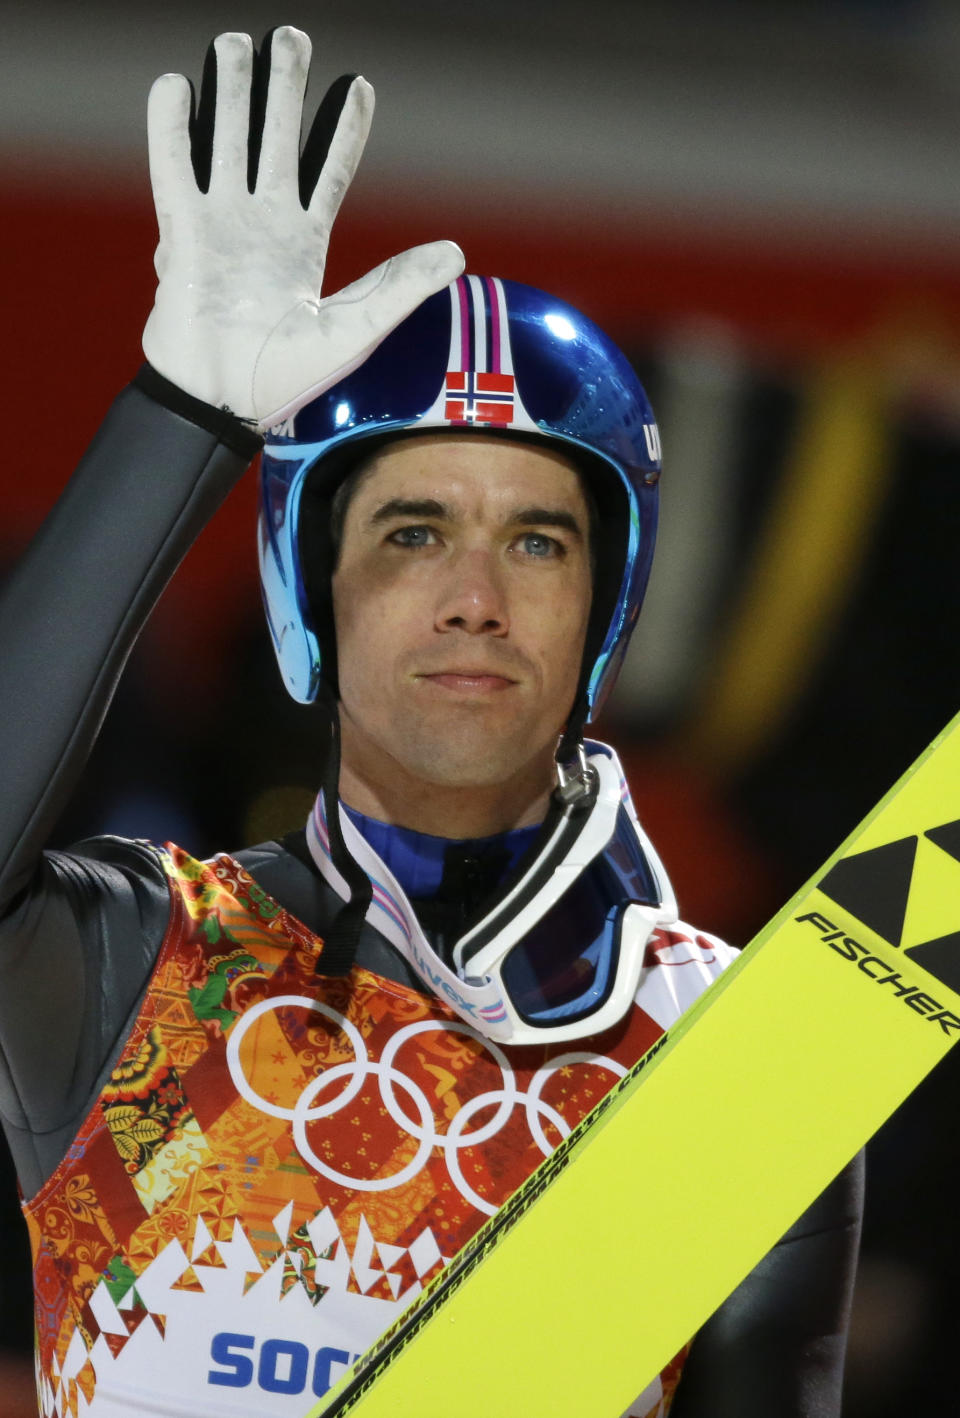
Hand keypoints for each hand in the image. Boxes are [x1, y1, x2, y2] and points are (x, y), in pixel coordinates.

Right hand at [142, 27, 463, 429]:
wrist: (223, 401)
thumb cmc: (286, 378)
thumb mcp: (355, 329)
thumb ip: (400, 287)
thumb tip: (458, 252)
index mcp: (303, 245)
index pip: (327, 172)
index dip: (343, 129)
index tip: (359, 84)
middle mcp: (261, 226)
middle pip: (272, 140)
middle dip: (281, 89)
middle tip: (288, 36)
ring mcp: (221, 225)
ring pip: (226, 141)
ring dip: (229, 92)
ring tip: (234, 42)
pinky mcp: (183, 234)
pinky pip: (175, 171)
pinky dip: (172, 130)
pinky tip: (176, 86)